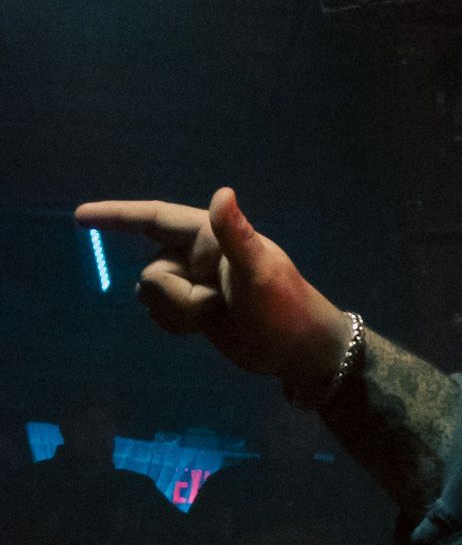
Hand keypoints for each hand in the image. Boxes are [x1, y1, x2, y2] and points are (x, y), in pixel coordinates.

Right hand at [74, 188, 350, 391]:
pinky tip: (202, 331)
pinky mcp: (195, 311)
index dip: (116, 216)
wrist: (299, 351)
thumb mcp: (258, 272)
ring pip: (154, 297)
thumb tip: (222, 193)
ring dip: (177, 313)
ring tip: (215, 318)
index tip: (81, 217)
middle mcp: (198, 257)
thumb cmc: (285, 308)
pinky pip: (162, 315)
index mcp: (210, 237)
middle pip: (153, 271)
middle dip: (175, 296)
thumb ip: (236, 234)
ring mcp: (195, 284)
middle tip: (216, 306)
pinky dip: (174, 325)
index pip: (154, 219)